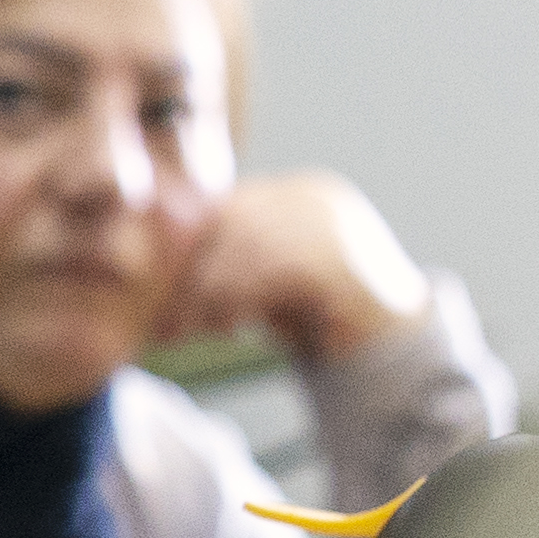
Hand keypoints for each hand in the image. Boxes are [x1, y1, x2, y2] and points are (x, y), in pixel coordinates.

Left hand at [170, 172, 428, 368]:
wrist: (392, 344)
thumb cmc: (316, 314)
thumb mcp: (258, 280)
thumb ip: (220, 261)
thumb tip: (146, 263)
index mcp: (294, 192)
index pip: (223, 207)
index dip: (180, 250)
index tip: (148, 290)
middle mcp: (315, 197)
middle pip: (229, 223)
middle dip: (186, 274)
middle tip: (159, 318)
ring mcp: (334, 223)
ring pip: (244, 249)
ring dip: (205, 295)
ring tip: (183, 332)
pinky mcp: (344, 257)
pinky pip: (272, 272)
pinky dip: (237, 302)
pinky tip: (226, 331)